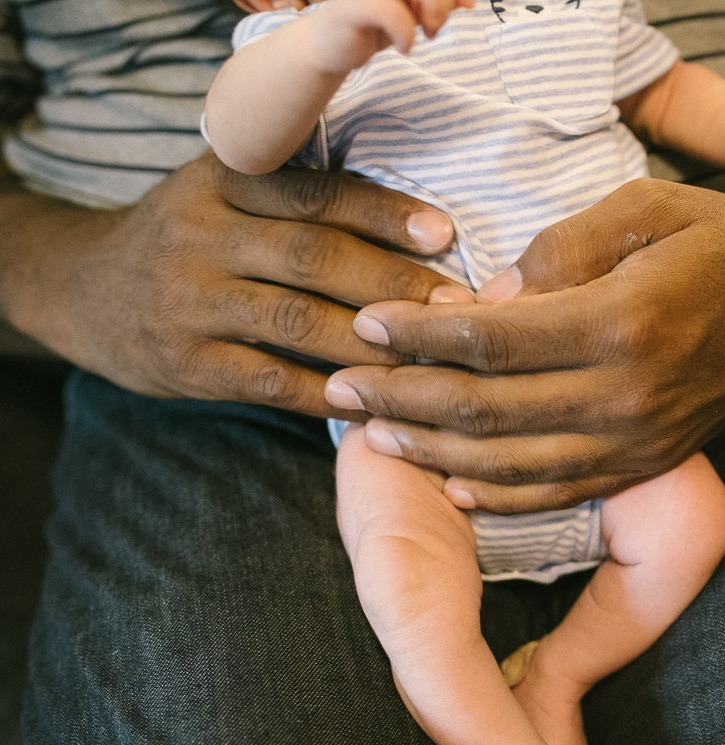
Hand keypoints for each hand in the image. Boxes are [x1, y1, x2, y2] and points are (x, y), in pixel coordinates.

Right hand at [4, 152, 456, 416]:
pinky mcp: (186, 363)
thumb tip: (423, 228)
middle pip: (313, 256)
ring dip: (373, 343)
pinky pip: (271, 381)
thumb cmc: (193, 240)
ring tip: (431, 356)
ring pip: (297, 322)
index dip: (382, 212)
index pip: (313, 192)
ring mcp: (188, 302)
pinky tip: (376, 400)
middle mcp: (199, 235)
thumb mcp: (227, 196)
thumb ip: (301, 197)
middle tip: (455, 305)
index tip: (444, 233)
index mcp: (220, 181)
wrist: (85, 292)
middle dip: (393, 283)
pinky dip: (329, 393)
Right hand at [308, 0, 475, 66]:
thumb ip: (436, 4)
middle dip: (443, 3)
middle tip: (434, 27)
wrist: (331, 48)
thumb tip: (468, 2)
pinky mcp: (353, 5)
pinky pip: (392, 13)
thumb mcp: (413, 12)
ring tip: (425, 33)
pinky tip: (404, 46)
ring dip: (432, 15)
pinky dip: (405, 34)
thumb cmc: (372, 25)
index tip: (466, 6)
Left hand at [325, 178, 724, 512]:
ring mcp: (638, 439)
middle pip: (487, 408)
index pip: (491, 339)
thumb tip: (488, 298)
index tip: (367, 322)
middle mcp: (626, 394)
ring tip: (374, 432)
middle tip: (338, 385)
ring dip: (434, 450)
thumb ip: (563, 249)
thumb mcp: (650, 209)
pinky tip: (451, 486)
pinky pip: (562, 491)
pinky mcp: (648, 463)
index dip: (418, 334)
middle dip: (402, 397)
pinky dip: (501, 496)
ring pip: (513, 462)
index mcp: (622, 322)